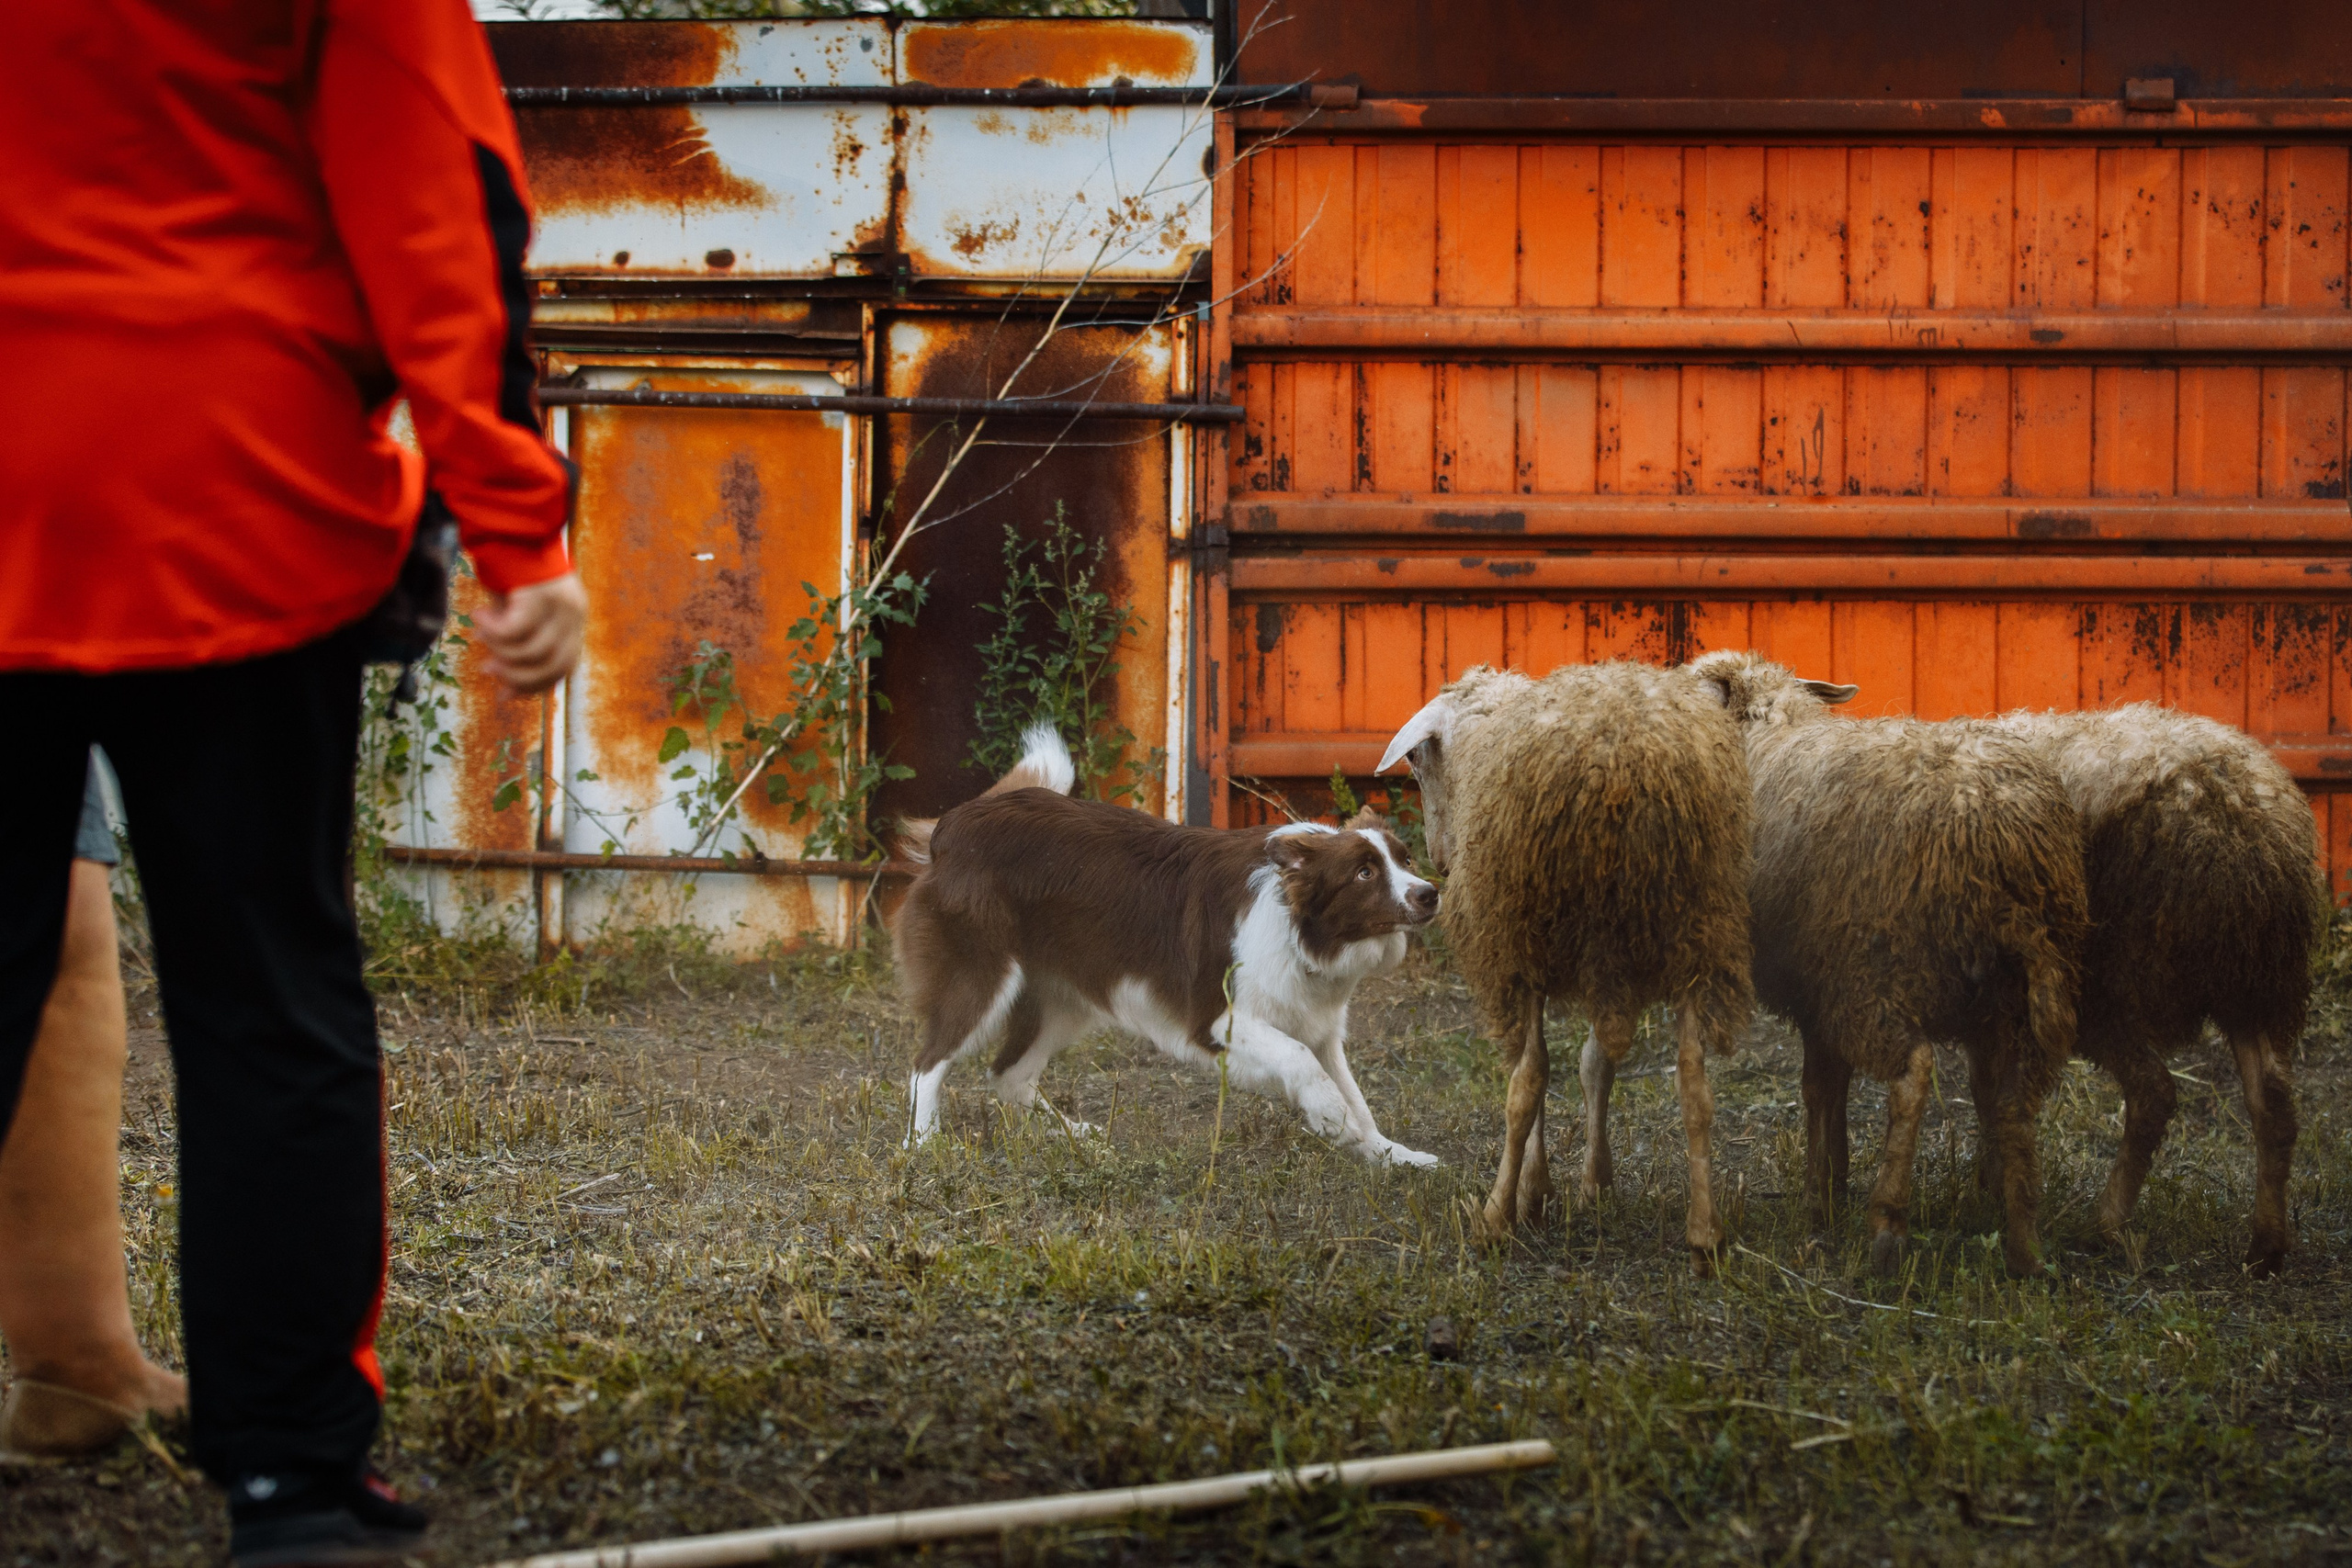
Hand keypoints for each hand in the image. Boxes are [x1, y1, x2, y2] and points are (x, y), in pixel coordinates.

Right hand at [475, 572, 585, 694]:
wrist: (512, 526)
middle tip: (487, 668)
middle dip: (517, 675)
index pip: (563, 668)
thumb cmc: (512, 571)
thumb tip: (501, 683)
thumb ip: (516, 644)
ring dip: (500, 649)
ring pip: (532, 651)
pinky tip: (478, 616)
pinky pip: (516, 629)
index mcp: (574, 621)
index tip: (505, 695)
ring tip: (479, 633)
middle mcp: (574, 614)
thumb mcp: (519, 612)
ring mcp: (561, 604)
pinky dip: (493, 630)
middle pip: (552, 665)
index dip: (534, 685)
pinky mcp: (541, 593)